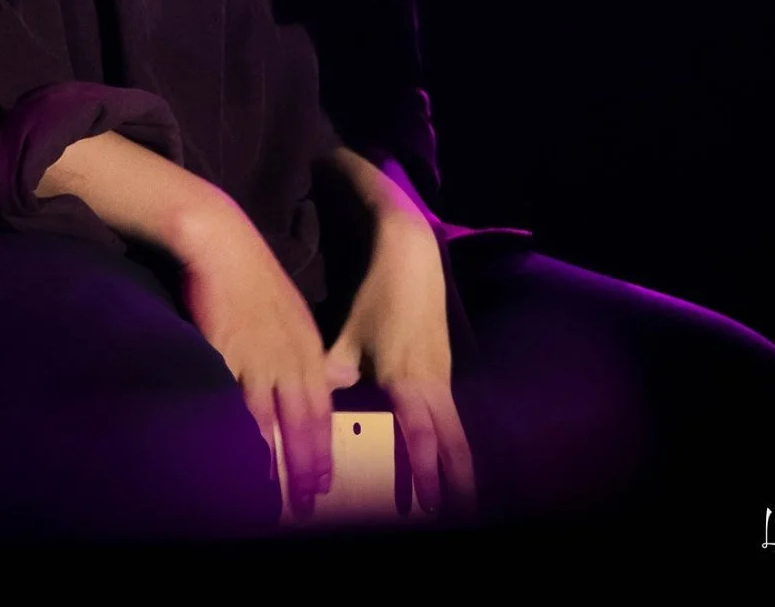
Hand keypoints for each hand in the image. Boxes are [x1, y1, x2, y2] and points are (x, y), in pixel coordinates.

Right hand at [180, 201, 332, 518]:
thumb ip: (300, 353)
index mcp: (308, 348)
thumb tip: (314, 383)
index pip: (321, 409)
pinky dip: (246, 434)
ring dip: (281, 463)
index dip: (322, 447)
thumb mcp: (291, 314)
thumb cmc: (253, 277)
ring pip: (276, 421)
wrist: (224, 243)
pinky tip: (245, 457)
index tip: (325, 482)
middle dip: (309, 467)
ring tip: (279, 498)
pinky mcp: (231, 354)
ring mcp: (262, 358)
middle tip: (309, 505)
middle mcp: (291, 358)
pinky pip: (241, 404)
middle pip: (306, 423)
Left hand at [324, 206, 476, 519]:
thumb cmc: (376, 298)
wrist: (412, 259)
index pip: (419, 432)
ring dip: (460, 466)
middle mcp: (431, 383)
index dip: (422, 469)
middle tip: (462, 515)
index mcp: (406, 378)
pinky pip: (452, 416)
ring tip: (464, 501)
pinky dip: (454, 444)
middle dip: (458, 480)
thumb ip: (333, 376)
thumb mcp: (347, 337)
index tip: (427, 504)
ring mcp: (443, 377)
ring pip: (457, 430)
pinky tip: (452, 464)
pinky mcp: (445, 371)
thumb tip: (310, 409)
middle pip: (452, 441)